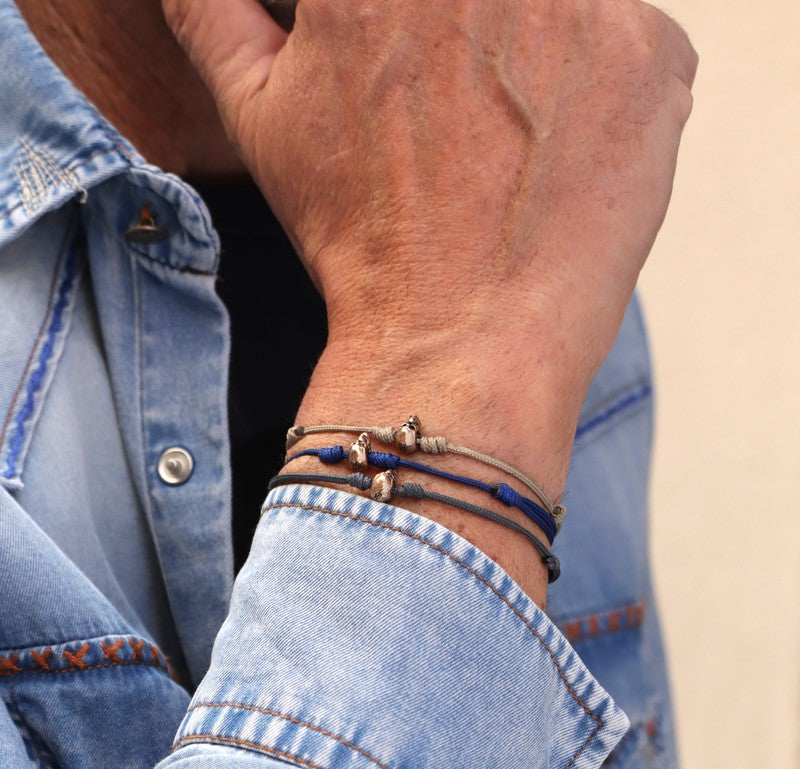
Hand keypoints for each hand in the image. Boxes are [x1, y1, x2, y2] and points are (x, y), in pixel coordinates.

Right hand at [161, 0, 696, 604]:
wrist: (461, 337)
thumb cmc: (356, 237)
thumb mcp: (259, 114)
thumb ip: (213, 11)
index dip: (402, 33)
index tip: (409, 76)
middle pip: (485, 0)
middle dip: (472, 37)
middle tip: (461, 112)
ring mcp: (581, 0)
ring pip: (560, 6)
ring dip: (538, 49)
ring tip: (505, 135)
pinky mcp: (651, 53)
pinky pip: (628, 37)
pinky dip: (601, 85)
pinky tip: (558, 155)